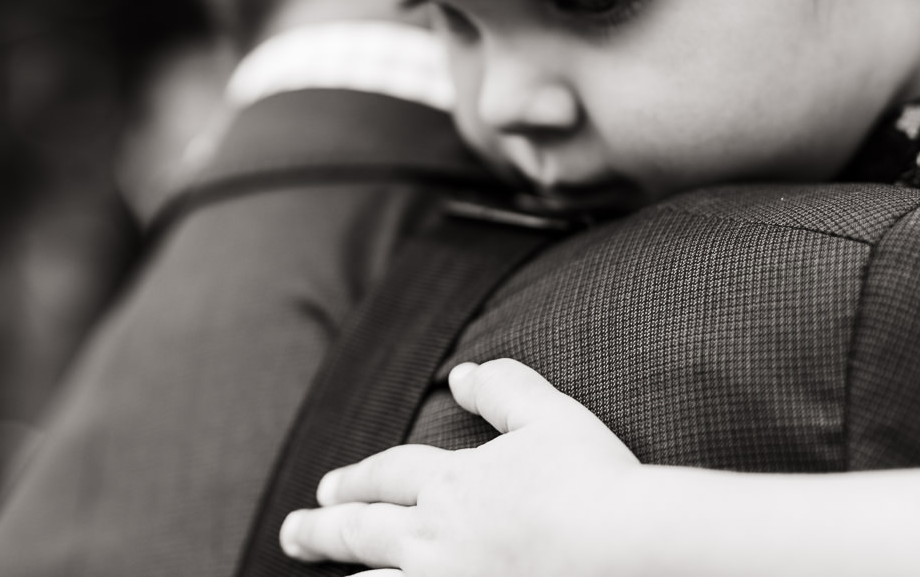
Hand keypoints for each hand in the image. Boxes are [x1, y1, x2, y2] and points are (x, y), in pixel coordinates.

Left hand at [280, 358, 642, 576]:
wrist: (626, 548)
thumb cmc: (596, 481)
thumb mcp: (552, 416)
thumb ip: (505, 390)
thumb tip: (461, 372)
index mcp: (455, 483)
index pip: (389, 475)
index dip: (356, 478)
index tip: (328, 487)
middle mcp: (438, 537)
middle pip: (363, 531)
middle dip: (323, 530)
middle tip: (293, 531)